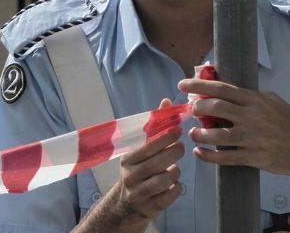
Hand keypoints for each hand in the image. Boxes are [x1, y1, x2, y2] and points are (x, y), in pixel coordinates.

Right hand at [116, 98, 184, 220]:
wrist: (127, 203)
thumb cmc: (139, 169)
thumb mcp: (141, 149)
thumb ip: (154, 126)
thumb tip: (167, 101)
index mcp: (127, 159)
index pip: (147, 147)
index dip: (164, 138)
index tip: (177, 131)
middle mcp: (130, 176)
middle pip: (156, 163)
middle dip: (172, 153)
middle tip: (181, 147)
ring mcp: (139, 193)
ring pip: (164, 180)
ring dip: (174, 172)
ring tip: (174, 168)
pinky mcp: (150, 207)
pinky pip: (170, 196)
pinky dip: (176, 189)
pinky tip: (175, 184)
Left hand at [178, 78, 289, 173]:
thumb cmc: (285, 121)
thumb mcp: (270, 101)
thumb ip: (247, 95)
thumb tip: (220, 89)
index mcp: (254, 100)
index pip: (222, 88)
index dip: (199, 85)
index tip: (182, 84)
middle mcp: (252, 117)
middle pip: (216, 108)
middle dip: (198, 108)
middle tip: (192, 111)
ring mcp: (252, 138)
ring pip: (217, 134)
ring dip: (199, 134)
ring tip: (194, 133)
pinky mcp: (253, 157)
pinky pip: (225, 157)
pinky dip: (208, 156)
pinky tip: (200, 152)